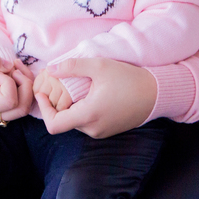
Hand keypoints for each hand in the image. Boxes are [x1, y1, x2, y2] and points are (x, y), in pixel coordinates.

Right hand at [0, 54, 34, 124]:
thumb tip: (10, 65)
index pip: (9, 100)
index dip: (9, 83)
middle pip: (22, 107)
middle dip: (23, 84)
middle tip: (11, 68)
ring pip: (25, 105)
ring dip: (25, 84)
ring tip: (13, 67)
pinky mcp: (0, 110)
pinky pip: (20, 102)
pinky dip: (22, 85)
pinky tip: (14, 70)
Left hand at [36, 58, 156, 138]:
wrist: (156, 94)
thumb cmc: (129, 79)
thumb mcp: (100, 66)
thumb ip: (72, 67)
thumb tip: (50, 70)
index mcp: (89, 115)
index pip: (54, 125)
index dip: (43, 110)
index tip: (42, 93)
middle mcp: (93, 129)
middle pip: (64, 121)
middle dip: (57, 104)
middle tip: (56, 85)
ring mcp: (101, 132)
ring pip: (75, 122)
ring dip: (70, 107)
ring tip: (73, 88)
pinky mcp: (108, 130)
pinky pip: (87, 123)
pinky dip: (82, 110)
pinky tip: (87, 95)